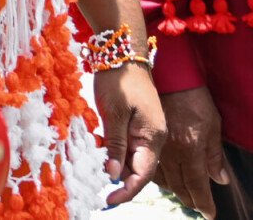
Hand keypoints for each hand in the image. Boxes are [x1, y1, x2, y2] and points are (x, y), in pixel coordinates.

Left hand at [94, 65, 165, 204]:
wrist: (122, 54)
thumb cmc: (119, 81)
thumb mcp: (114, 113)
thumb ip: (116, 145)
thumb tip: (115, 175)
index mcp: (153, 137)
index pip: (143, 174)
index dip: (128, 190)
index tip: (109, 200)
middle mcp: (153, 138)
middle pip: (140, 170)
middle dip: (123, 185)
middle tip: (103, 195)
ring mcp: (145, 130)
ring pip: (134, 160)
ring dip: (119, 171)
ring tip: (99, 180)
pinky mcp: (136, 124)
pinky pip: (128, 147)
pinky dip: (116, 155)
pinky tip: (103, 158)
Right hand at [155, 86, 229, 217]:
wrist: (169, 77)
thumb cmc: (195, 99)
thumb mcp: (213, 126)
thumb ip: (215, 155)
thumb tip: (221, 179)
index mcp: (190, 150)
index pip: (196, 185)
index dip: (203, 202)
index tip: (209, 214)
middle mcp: (171, 153)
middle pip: (179, 186)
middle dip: (190, 200)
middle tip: (198, 206)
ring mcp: (156, 147)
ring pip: (163, 179)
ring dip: (175, 190)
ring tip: (184, 195)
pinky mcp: (145, 139)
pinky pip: (151, 166)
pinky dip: (159, 177)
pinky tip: (165, 178)